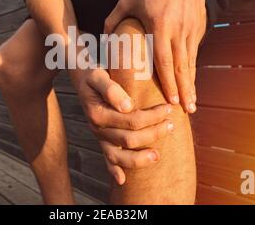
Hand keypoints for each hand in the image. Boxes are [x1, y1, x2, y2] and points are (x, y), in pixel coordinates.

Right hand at [70, 67, 172, 184]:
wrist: (83, 79)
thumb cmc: (93, 75)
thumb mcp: (98, 75)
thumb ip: (110, 89)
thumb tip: (127, 106)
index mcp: (98, 114)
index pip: (131, 120)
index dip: (152, 116)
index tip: (168, 108)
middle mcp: (98, 129)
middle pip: (130, 139)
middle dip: (153, 133)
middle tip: (171, 124)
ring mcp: (100, 137)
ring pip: (120, 156)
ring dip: (140, 158)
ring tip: (158, 155)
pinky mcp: (101, 141)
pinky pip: (107, 160)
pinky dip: (114, 171)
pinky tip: (122, 180)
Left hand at [104, 0, 206, 113]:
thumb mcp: (126, 0)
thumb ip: (113, 21)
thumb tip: (103, 42)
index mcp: (158, 25)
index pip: (163, 60)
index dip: (168, 83)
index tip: (170, 101)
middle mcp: (177, 30)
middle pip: (181, 67)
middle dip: (184, 91)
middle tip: (187, 111)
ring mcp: (190, 28)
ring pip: (191, 62)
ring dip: (192, 84)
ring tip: (192, 103)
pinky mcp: (198, 26)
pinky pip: (194, 52)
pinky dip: (193, 69)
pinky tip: (192, 82)